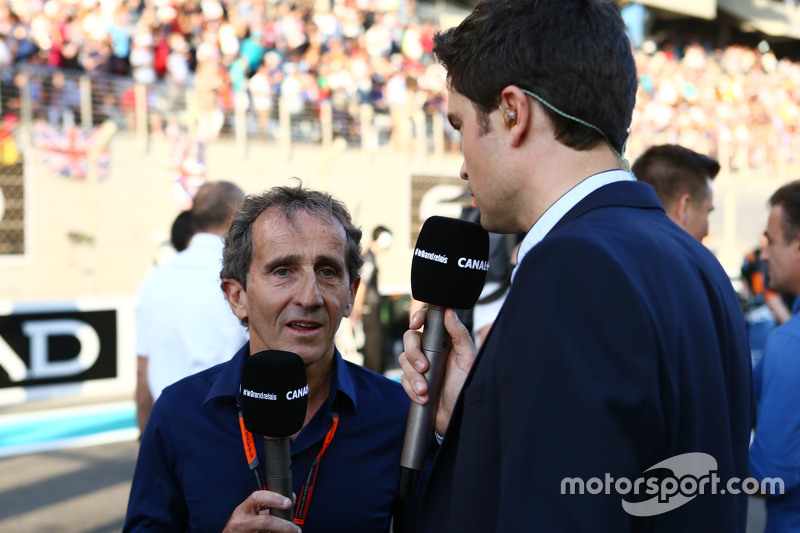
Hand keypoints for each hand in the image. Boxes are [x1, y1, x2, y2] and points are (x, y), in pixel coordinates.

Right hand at [222, 491, 300, 532]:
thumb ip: (268, 507)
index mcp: (243, 510)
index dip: (274, 498)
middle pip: (265, 521)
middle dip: (283, 525)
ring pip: (266, 532)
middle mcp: (241, 522)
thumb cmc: (240, 527)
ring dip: (281, 532)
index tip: (288, 502)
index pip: (257, 497)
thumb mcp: (250, 514)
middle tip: (295, 528)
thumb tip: (290, 499)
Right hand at [398, 308, 476, 434]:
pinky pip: (403, 379)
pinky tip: (423, 397)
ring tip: (425, 389)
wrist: (456, 417)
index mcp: (444, 341)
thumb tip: (449, 312)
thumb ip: (460, 334)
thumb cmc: (465, 387)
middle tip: (424, 367)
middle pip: (410, 338)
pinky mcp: (412, 381)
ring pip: (404, 360)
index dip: (419, 318)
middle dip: (413, 353)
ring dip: (414, 376)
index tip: (416, 324)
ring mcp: (420, 366)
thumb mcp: (468, 359)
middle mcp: (430, 350)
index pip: (427, 321)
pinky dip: (411, 389)